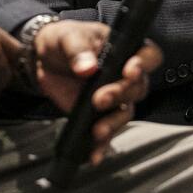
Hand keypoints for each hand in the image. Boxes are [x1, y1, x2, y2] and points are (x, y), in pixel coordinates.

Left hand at [31, 20, 161, 163]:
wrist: (44, 60)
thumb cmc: (63, 41)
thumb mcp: (68, 38)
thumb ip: (78, 50)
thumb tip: (87, 67)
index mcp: (124, 48)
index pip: (148, 55)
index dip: (143, 64)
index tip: (129, 70)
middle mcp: (125, 74)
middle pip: (138, 87)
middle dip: (120, 94)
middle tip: (99, 99)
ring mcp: (115, 95)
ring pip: (125, 112)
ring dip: (113, 123)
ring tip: (97, 130)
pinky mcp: (100, 114)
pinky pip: (107, 131)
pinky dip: (102, 145)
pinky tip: (94, 154)